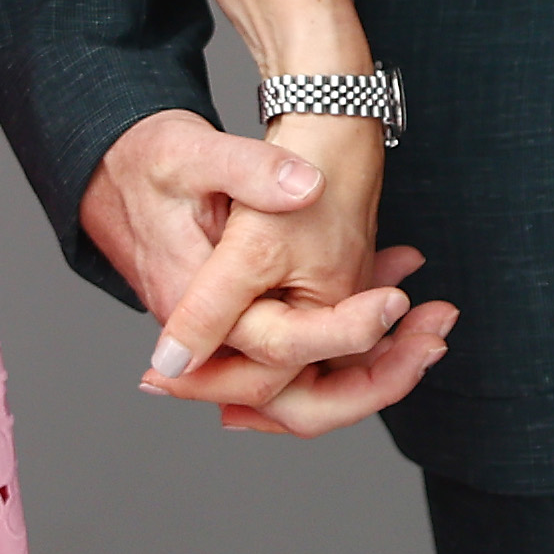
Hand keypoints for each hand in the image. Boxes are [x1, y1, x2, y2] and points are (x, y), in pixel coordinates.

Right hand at [81, 109, 455, 440]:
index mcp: (192, 303)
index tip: (397, 299)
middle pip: (298, 402)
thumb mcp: (194, 152)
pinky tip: (396, 280)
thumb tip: (302, 188)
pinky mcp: (247, 320)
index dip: (346, 331)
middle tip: (435, 340)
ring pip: (309, 380)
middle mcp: (209, 338)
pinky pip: (306, 347)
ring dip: (375, 355)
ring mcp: (227, 337)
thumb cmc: (151, 160)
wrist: (118, 163)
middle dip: (377, 378)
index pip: (280, 350)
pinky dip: (354, 325)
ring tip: (433, 321)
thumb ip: (249, 171)